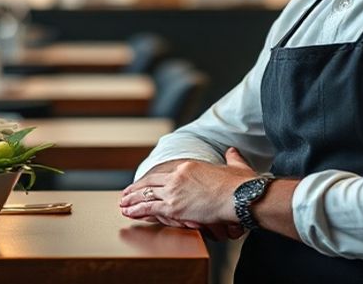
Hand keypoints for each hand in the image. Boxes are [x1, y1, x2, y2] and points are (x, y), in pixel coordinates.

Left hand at [119, 147, 256, 229]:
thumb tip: (232, 151)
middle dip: (136, 189)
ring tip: (122, 204)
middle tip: (125, 194)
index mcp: (189, 166)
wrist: (240, 196)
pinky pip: (149, 208)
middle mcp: (177, 176)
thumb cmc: (240, 184)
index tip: (144, 183)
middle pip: (150, 182)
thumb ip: (232, 157)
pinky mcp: (174, 207)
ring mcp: (174, 191)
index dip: (151, 179)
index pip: (164, 173)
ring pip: (146, 195)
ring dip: (132, 200)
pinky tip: (128, 213)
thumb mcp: (236, 165)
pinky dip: (137, 210)